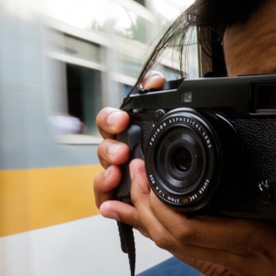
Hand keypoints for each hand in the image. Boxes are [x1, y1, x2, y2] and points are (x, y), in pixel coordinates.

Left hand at [92, 73, 275, 275]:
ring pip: (171, 245)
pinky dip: (162, 233)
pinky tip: (148, 221)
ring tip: (123, 195)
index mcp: (252, 240)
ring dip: (144, 220)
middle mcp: (231, 253)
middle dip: (141, 204)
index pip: (189, 225)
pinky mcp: (228, 268)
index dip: (158, 202)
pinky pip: (185, 250)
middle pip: (167, 234)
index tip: (147, 169)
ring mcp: (227, 263)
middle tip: (130, 171)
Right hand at [93, 71, 164, 211]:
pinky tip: (111, 194)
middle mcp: (118, 151)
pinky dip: (105, 193)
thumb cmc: (163, 156)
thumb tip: (154, 78)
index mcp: (128, 133)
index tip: (122, 119)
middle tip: (123, 148)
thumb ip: (156, 96)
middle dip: (110, 146)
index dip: (112, 117)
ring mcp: (115, 173)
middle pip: (104, 142)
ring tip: (117, 170)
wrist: (172, 196)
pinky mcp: (115, 196)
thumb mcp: (163, 123)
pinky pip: (103, 195)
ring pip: (103, 168)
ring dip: (108, 168)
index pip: (111, 120)